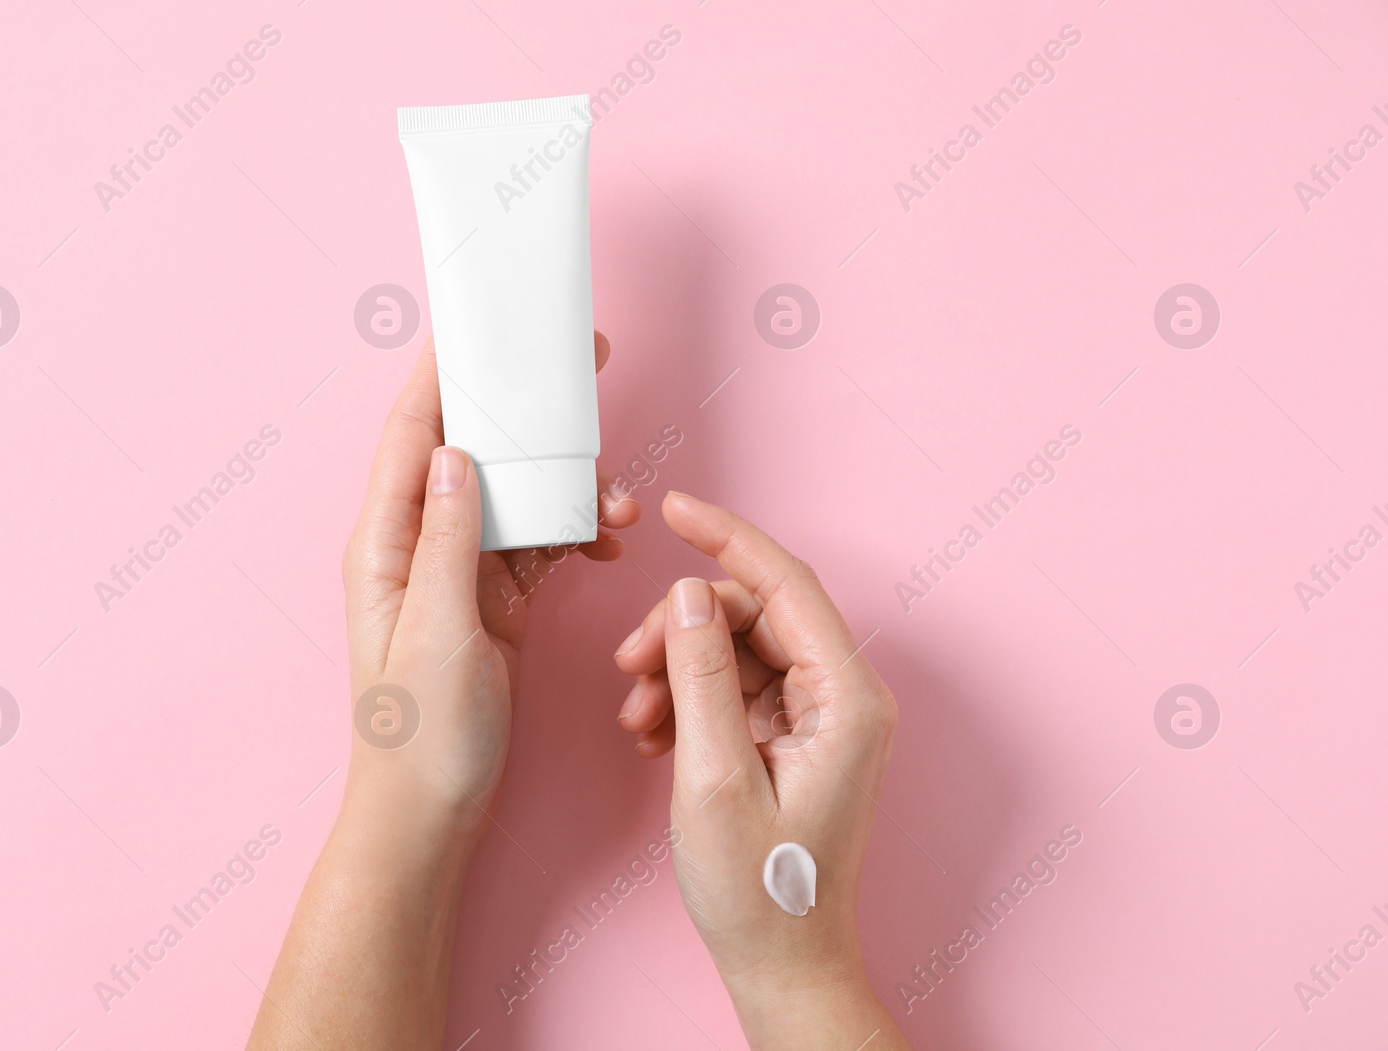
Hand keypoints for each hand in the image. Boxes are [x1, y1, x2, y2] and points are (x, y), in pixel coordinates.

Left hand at [246, 334, 637, 1050]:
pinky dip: (573, 529)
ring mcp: (457, 570)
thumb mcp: (435, 633)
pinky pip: (537, 540)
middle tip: (581, 375)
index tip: (478, 324)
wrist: (430, 809)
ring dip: (566, 486)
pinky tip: (604, 537)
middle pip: (472, 451)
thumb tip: (457, 455)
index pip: (412, 435)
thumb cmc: (419, 734)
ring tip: (616, 501)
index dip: (443, 375)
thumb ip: (448, 542)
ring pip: (515, 494)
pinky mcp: (493, 597)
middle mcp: (418, 545)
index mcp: (385, 543)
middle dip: (525, 415)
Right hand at [614, 492, 911, 1050]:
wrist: (783, 964)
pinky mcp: (798, 737)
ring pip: (740, 647)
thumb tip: (684, 594)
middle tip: (627, 667)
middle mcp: (845, 699)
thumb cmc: (760, 892)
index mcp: (846, 701)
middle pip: (756, 613)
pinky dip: (692, 698)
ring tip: (637, 719)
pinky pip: (738, 686)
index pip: (787, 584)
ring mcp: (823, 718)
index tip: (676, 508)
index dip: (727, 537)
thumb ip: (700, 675)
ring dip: (680, 669)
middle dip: (683, 628)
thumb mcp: (713, 777)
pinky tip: (656, 736)